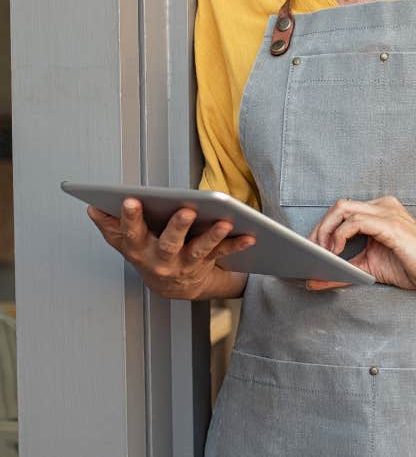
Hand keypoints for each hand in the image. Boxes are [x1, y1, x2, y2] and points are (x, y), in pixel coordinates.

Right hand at [87, 199, 254, 299]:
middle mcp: (162, 260)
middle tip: (186, 210)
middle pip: (169, 243)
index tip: (131, 199)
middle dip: (177, 227)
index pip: (132, 233)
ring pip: (199, 250)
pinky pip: (223, 254)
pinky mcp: (207, 265)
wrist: (174, 288)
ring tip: (226, 222)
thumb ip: (112, 226)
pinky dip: (237, 244)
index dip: (130, 218)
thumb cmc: (150, 254)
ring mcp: (185, 264)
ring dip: (213, 236)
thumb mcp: (128, 243)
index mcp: (140, 249)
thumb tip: (93, 207)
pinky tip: (250, 235)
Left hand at [306, 196, 415, 293]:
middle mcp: (382, 206)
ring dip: (326, 231)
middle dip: (319, 228)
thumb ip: (343, 271)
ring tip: (322, 254)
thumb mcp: (370, 269)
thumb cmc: (413, 266)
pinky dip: (340, 236)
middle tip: (311, 252)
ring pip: (343, 209)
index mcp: (379, 211)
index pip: (342, 210)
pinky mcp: (390, 225)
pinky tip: (337, 252)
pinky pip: (356, 222)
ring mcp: (387, 213)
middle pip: (338, 206)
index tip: (309, 249)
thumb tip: (313, 280)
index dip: (322, 227)